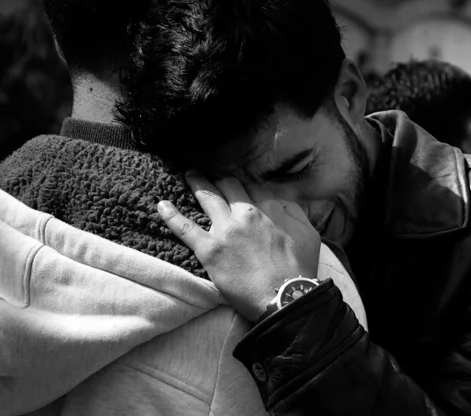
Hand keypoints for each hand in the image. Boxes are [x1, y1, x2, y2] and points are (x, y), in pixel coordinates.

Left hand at [158, 171, 320, 320]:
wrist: (284, 296)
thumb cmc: (299, 269)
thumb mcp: (309, 234)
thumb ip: (295, 211)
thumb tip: (281, 201)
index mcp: (269, 208)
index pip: (252, 188)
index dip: (245, 187)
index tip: (239, 187)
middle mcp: (246, 213)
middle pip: (229, 186)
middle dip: (220, 178)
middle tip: (212, 174)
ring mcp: (225, 230)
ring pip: (207, 198)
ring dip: (197, 183)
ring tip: (190, 174)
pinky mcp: (209, 249)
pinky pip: (185, 228)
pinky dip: (172, 215)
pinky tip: (162, 205)